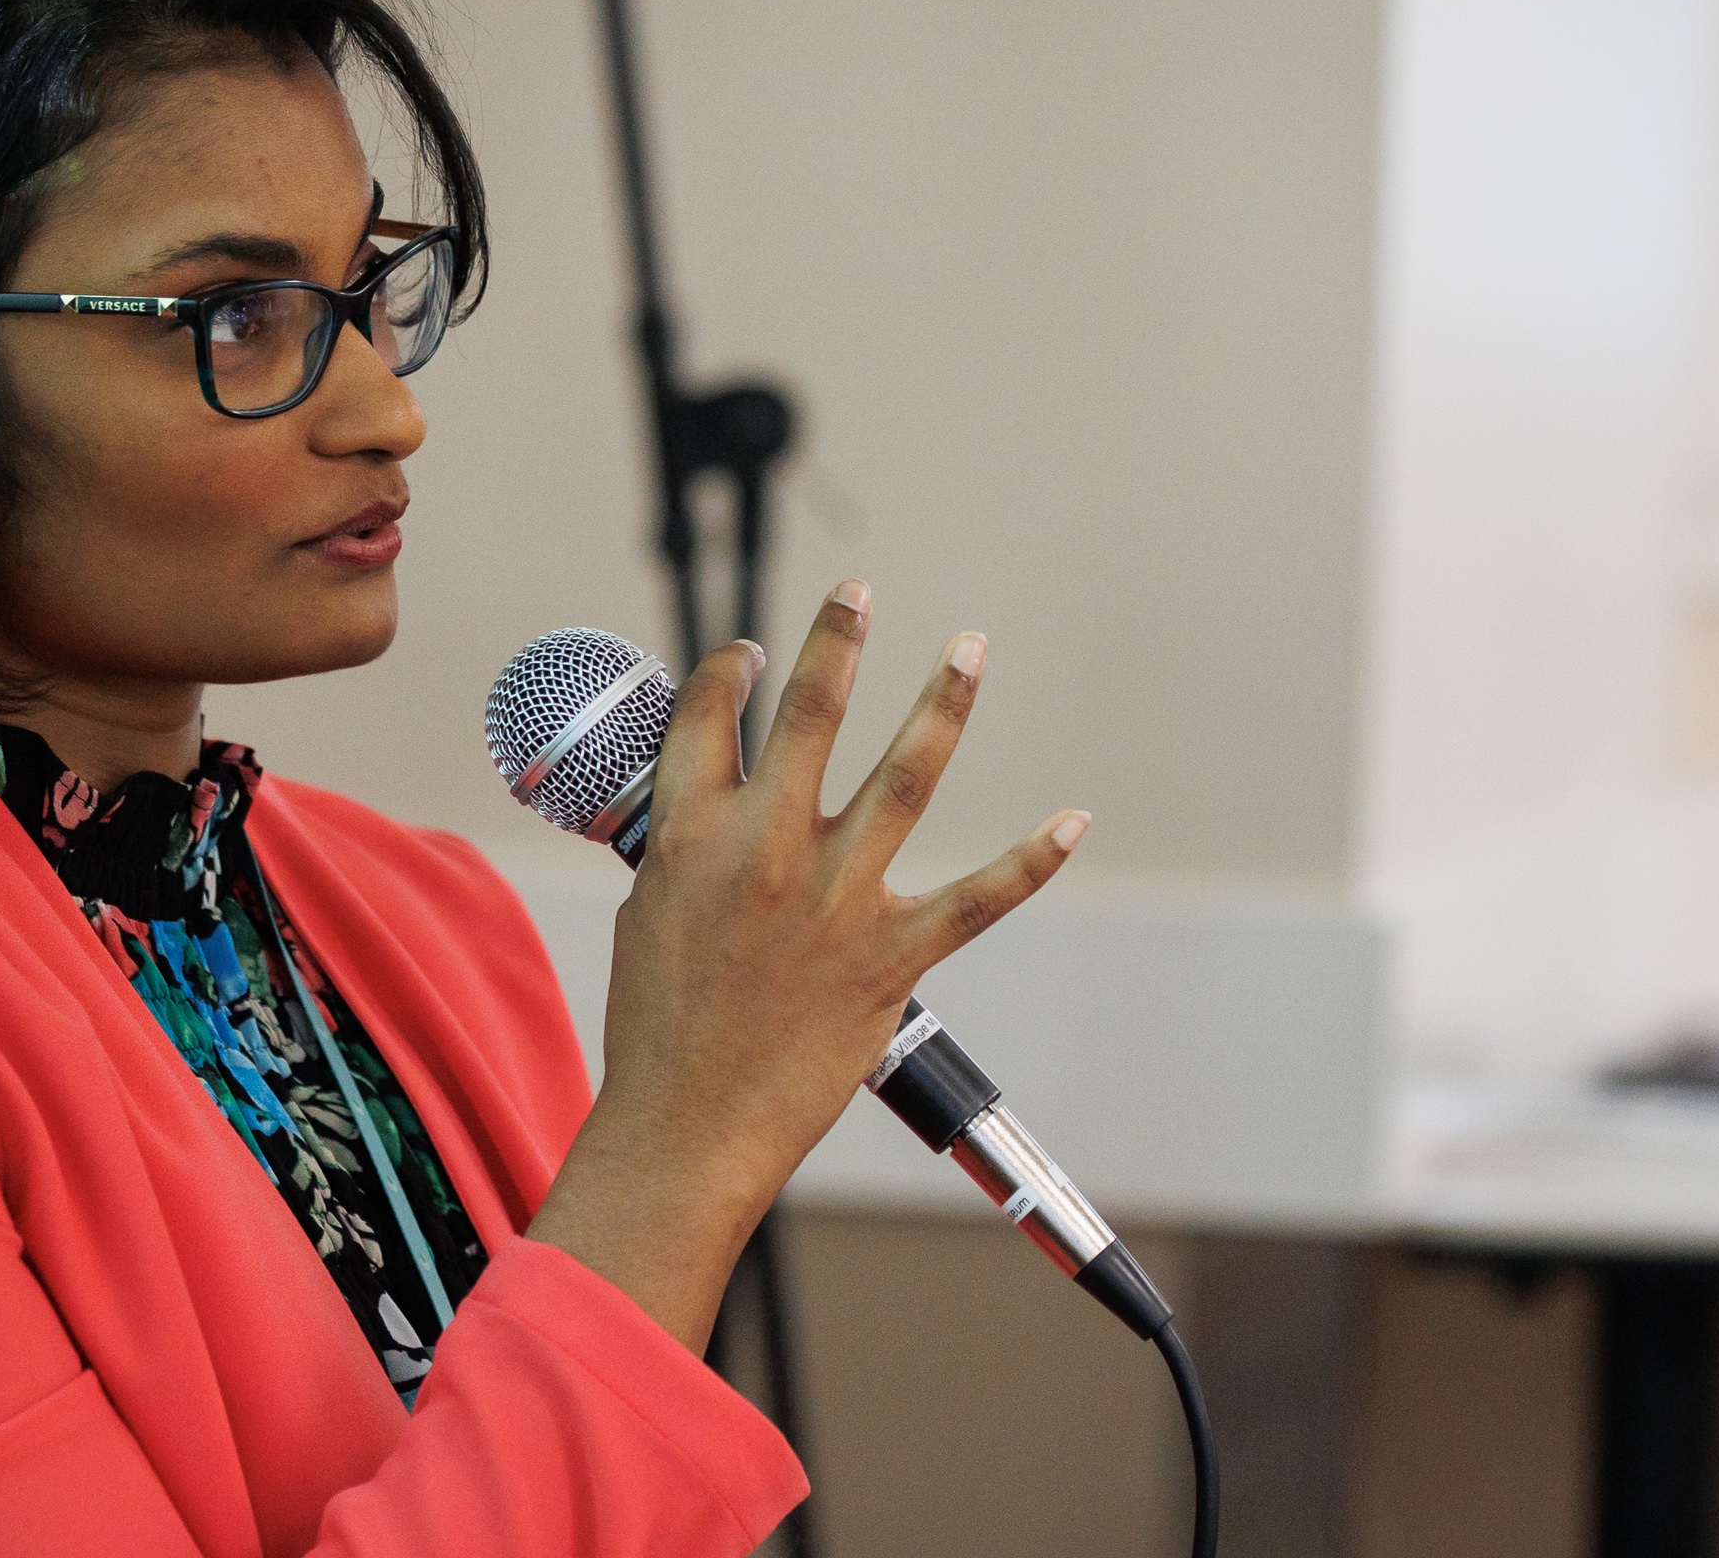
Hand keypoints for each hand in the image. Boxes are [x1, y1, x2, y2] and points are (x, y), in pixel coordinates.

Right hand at [522, 579, 1087, 1350]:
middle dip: (837, 641)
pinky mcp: (890, 955)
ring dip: (942, 704)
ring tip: (968, 649)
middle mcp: (766, 848)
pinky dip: (1030, 859)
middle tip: (860, 590)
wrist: (687, 1128)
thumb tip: (712, 821)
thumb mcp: (647, 917)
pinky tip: (1071, 820)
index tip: (747, 653)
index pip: (707, 719)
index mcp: (690, 835)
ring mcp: (836, 898)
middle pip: (809, 713)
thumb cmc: (658, 1034)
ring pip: (903, 776)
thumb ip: (687, 855)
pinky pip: (977, 897)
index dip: (728, 672)